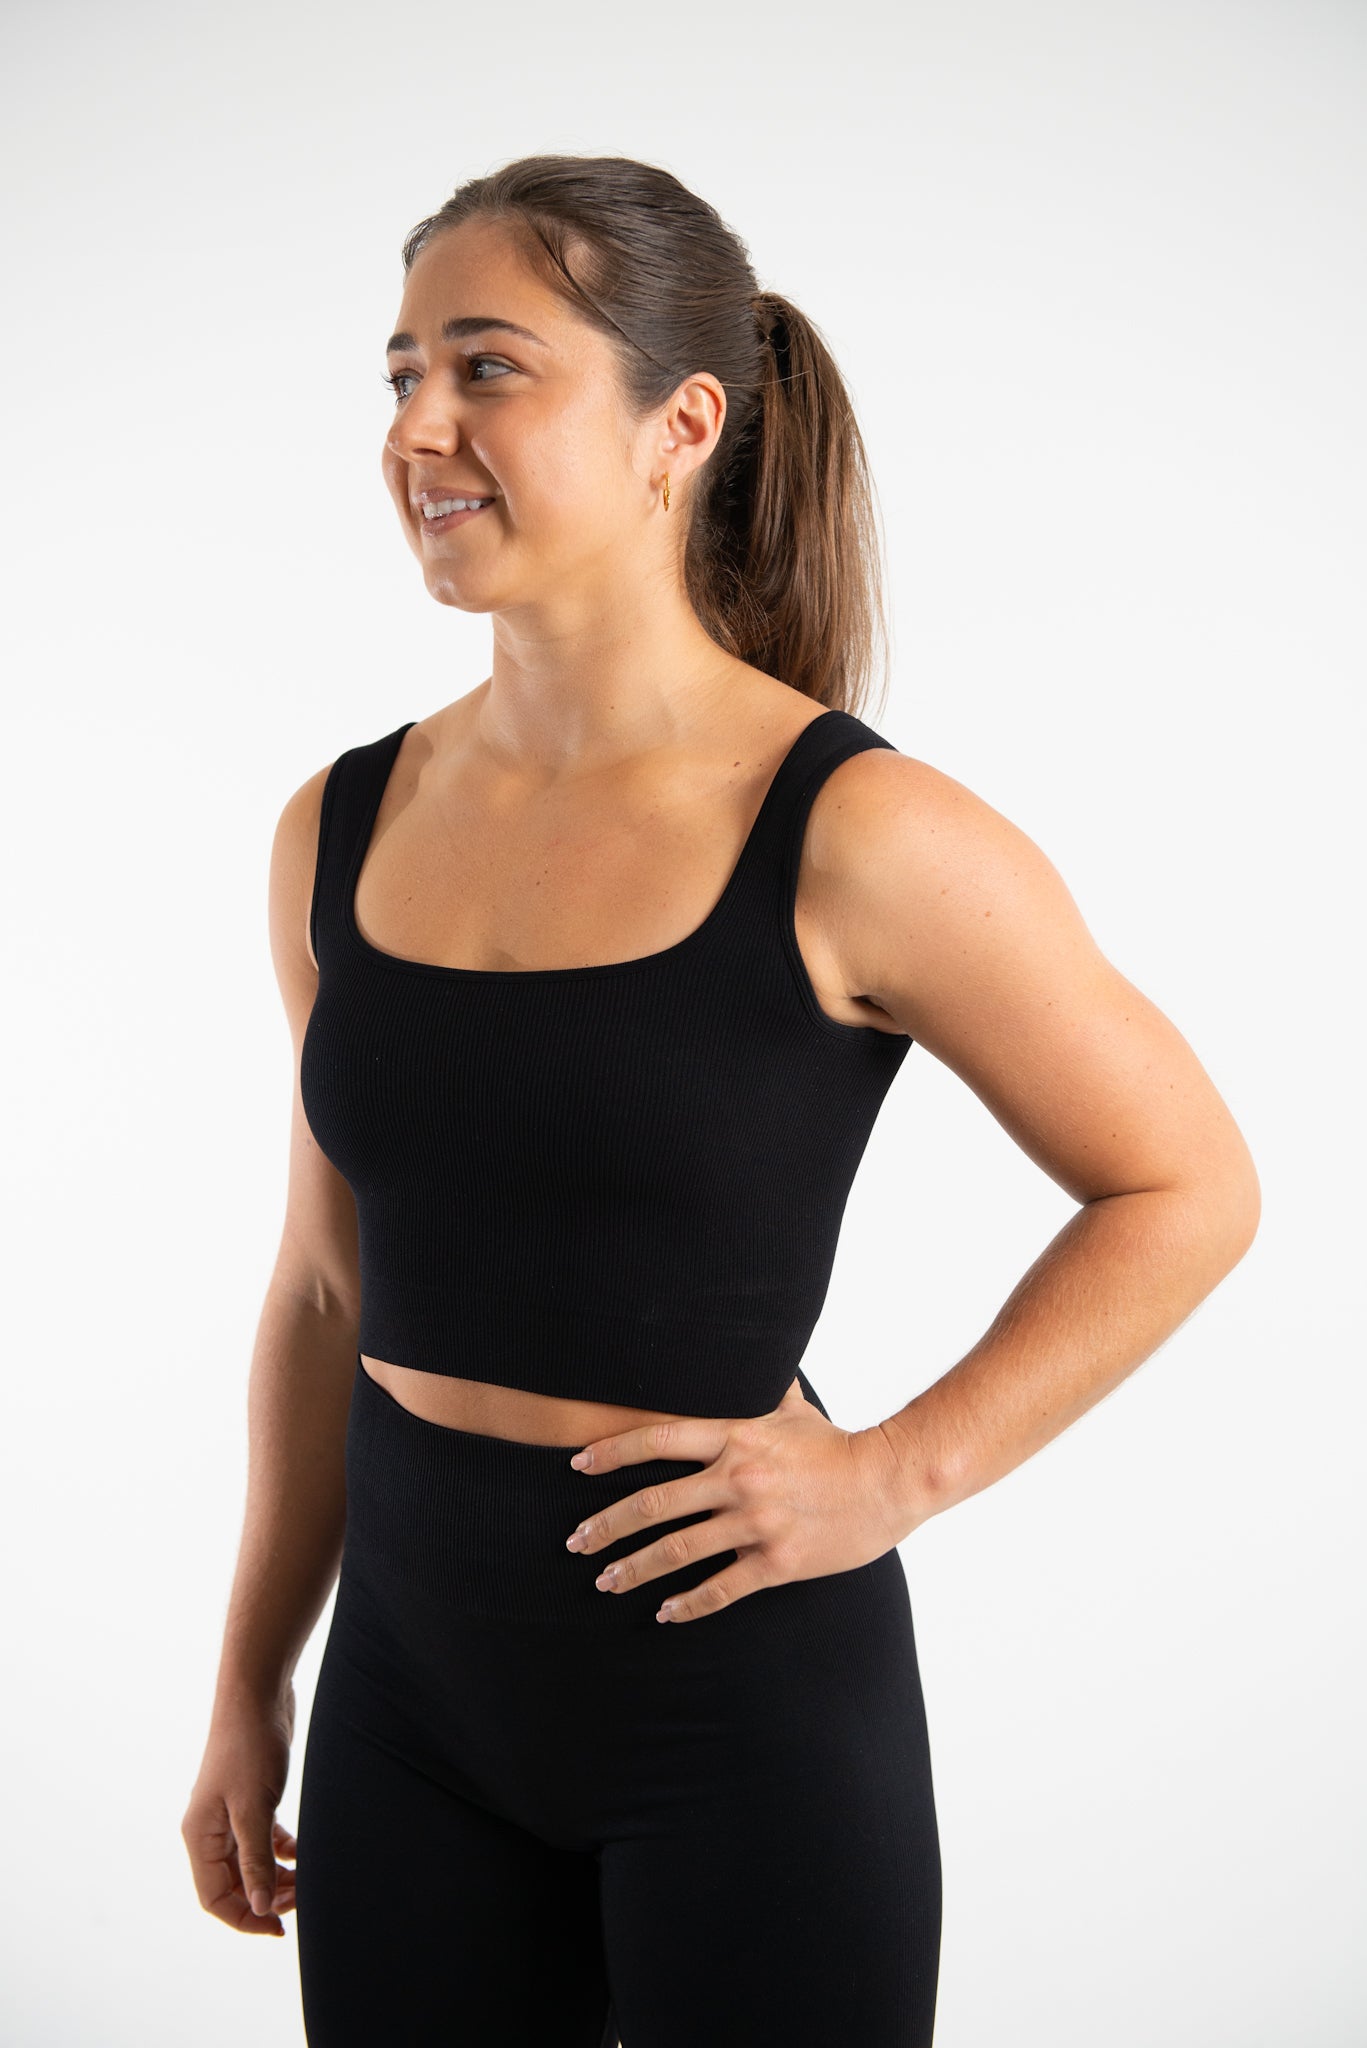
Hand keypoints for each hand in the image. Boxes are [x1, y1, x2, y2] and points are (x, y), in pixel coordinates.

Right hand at [182, 1684, 297, 1935]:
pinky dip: (281, 1851)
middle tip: (302, 1898)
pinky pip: (261, 1840)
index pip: (214, 1898)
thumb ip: (256, 1860)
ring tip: (306, 1880)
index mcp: (200, 1836)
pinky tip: (301, 1853)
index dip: (245, 1918)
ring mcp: (229, 1813)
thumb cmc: (250, 1746)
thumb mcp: (254, 1808)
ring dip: (276, 1876)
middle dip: (266, 1898)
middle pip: (233, 1885)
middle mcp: (209, 1829)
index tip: (279, 1927)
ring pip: (249, 1863)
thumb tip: (260, 1908)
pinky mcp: (249, 1797)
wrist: (258, 1693)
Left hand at [564, 1376, 908, 1624]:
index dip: (612, 1452)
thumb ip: (759, 1387)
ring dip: (635, 1568)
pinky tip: (665, 1613)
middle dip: (607, 1525)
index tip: (577, 1465)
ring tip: (605, 1581)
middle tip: (575, 1542)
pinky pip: (721, 1587)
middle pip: (655, 1503)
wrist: (889, 1481)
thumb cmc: (837, 1445)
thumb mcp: (792, 1409)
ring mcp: (756, 1522)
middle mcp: (738, 1478)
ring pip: (678, 1550)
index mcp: (736, 1436)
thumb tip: (748, 1353)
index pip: (658, 1440)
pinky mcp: (777, 1562)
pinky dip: (688, 1604)